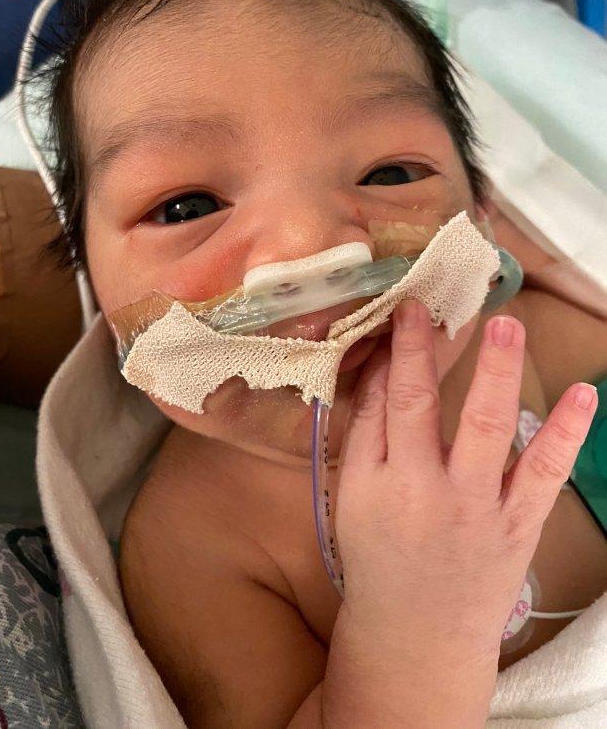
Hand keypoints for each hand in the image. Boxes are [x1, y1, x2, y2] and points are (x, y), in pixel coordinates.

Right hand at [335, 299, 597, 665]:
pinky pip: (545, 474)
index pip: (390, 403)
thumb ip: (368, 431)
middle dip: (440, 352)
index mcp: (381, 481)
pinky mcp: (520, 525)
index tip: (410, 309)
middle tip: (454, 305)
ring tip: (509, 325)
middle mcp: (429, 491)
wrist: (418, 633)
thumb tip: (384, 369)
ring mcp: (479, 508)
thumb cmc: (378, 556)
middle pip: (432, 408)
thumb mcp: (355, 496)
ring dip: (500, 374)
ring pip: (491, 431)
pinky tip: (582, 394)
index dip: (402, 352)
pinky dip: (565, 433)